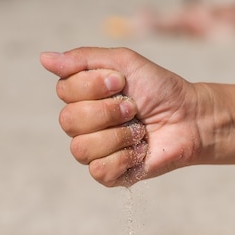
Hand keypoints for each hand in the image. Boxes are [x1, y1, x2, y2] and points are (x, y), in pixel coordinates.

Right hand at [40, 47, 204, 185]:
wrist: (190, 119)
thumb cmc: (160, 90)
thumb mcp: (124, 63)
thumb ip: (84, 60)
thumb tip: (44, 58)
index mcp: (83, 97)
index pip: (64, 92)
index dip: (93, 86)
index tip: (121, 83)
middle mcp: (84, 126)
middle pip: (68, 122)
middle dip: (106, 112)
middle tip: (132, 108)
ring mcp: (95, 152)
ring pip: (81, 149)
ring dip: (116, 136)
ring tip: (138, 131)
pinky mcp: (110, 175)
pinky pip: (99, 170)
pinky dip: (124, 158)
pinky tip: (139, 151)